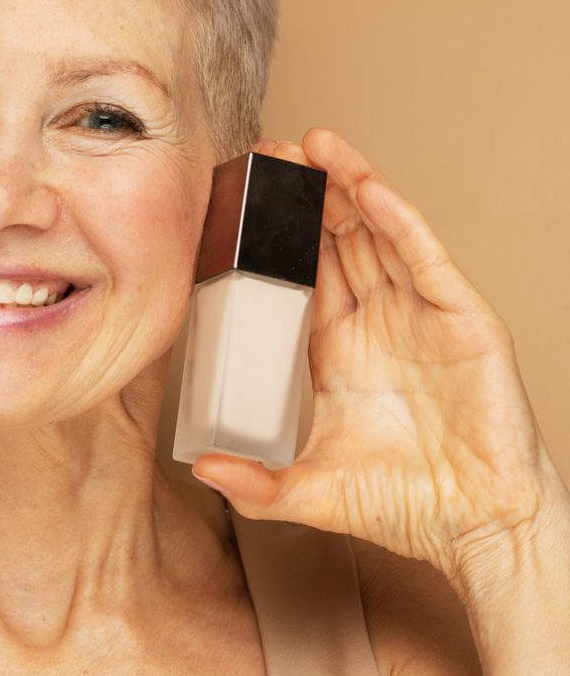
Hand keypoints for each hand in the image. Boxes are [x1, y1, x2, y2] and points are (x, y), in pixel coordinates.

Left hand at [191, 128, 567, 583]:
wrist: (477, 530)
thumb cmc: (404, 503)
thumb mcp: (310, 490)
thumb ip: (255, 482)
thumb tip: (199, 468)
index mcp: (335, 346)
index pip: (297, 272)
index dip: (270, 235)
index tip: (236, 198)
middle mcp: (375, 320)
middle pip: (335, 239)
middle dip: (303, 194)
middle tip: (269, 151)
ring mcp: (419, 316)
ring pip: (379, 234)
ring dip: (348, 187)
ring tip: (314, 145)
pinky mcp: (462, 320)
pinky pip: (426, 260)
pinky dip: (400, 223)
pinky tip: (371, 191)